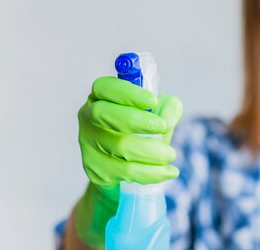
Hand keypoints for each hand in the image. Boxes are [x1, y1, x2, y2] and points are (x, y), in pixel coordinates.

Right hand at [74, 76, 182, 247]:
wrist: (129, 166)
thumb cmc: (144, 131)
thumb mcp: (160, 112)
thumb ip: (168, 108)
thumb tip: (166, 120)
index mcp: (101, 96)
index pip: (105, 87)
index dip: (128, 93)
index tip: (153, 101)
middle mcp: (88, 117)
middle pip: (104, 114)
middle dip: (136, 120)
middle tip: (163, 127)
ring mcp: (88, 144)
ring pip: (119, 146)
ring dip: (152, 152)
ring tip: (171, 154)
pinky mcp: (95, 168)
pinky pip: (125, 171)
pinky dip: (151, 172)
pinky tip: (168, 171)